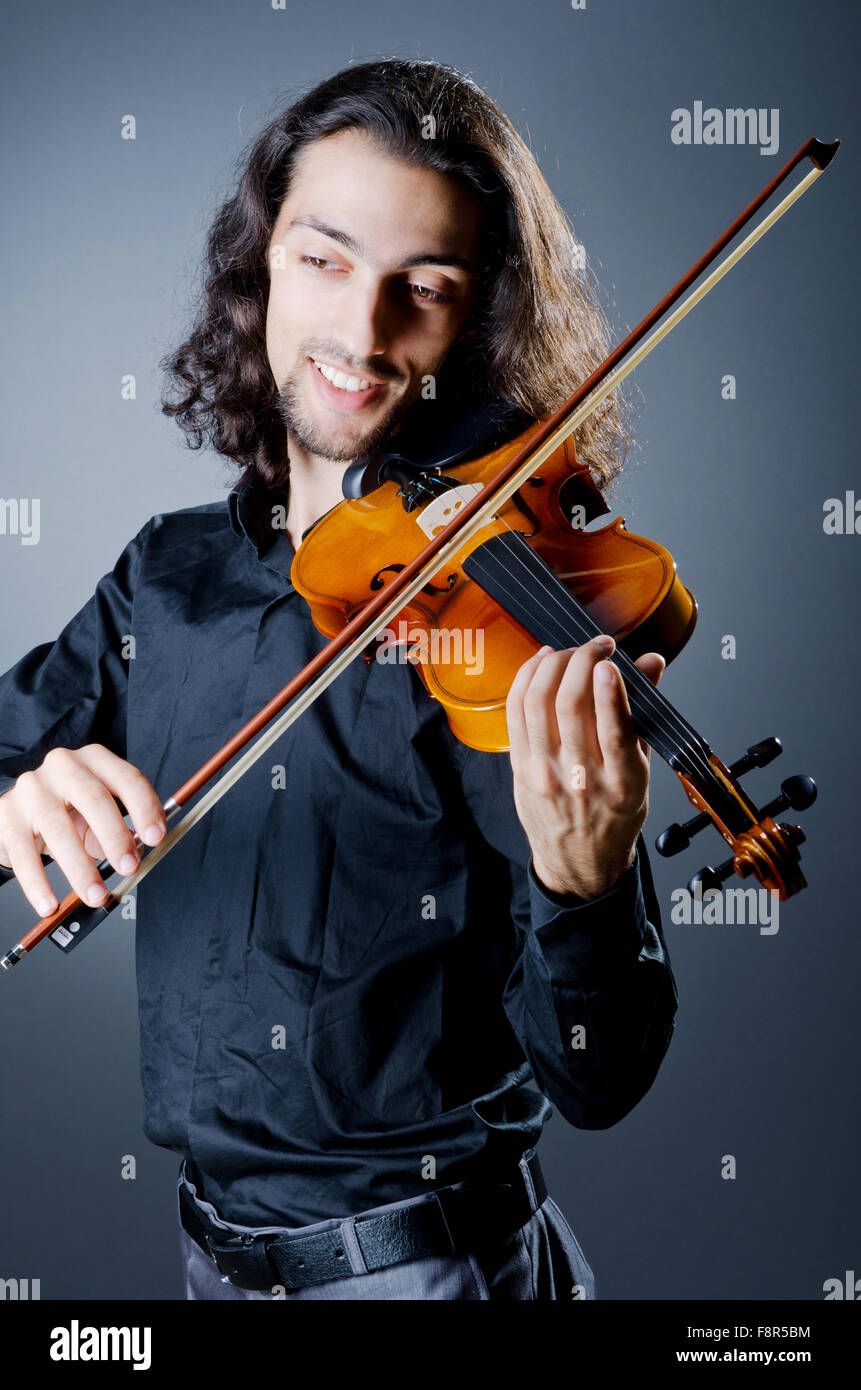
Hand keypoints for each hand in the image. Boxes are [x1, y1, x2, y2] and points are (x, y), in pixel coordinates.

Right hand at [0, 744, 165, 918]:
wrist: (18, 808)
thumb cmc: (68, 809)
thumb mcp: (97, 813)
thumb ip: (119, 830)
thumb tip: (135, 856)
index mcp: (95, 761)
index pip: (127, 779)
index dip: (145, 809)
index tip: (155, 838)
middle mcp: (63, 766)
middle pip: (94, 799)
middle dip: (115, 837)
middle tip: (129, 867)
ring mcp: (32, 789)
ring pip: (58, 829)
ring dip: (81, 868)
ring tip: (96, 895)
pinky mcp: (7, 814)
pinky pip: (24, 853)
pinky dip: (37, 884)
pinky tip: (49, 904)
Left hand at [506, 636, 664, 900]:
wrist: (580, 862)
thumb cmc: (615, 815)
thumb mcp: (643, 772)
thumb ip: (645, 713)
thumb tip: (652, 662)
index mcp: (622, 782)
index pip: (615, 732)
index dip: (610, 693)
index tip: (610, 663)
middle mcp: (580, 778)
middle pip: (571, 707)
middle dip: (581, 662)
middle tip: (596, 647)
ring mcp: (545, 774)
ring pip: (538, 704)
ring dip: (553, 665)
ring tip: (569, 652)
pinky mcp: (519, 769)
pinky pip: (515, 713)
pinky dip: (526, 680)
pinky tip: (541, 664)